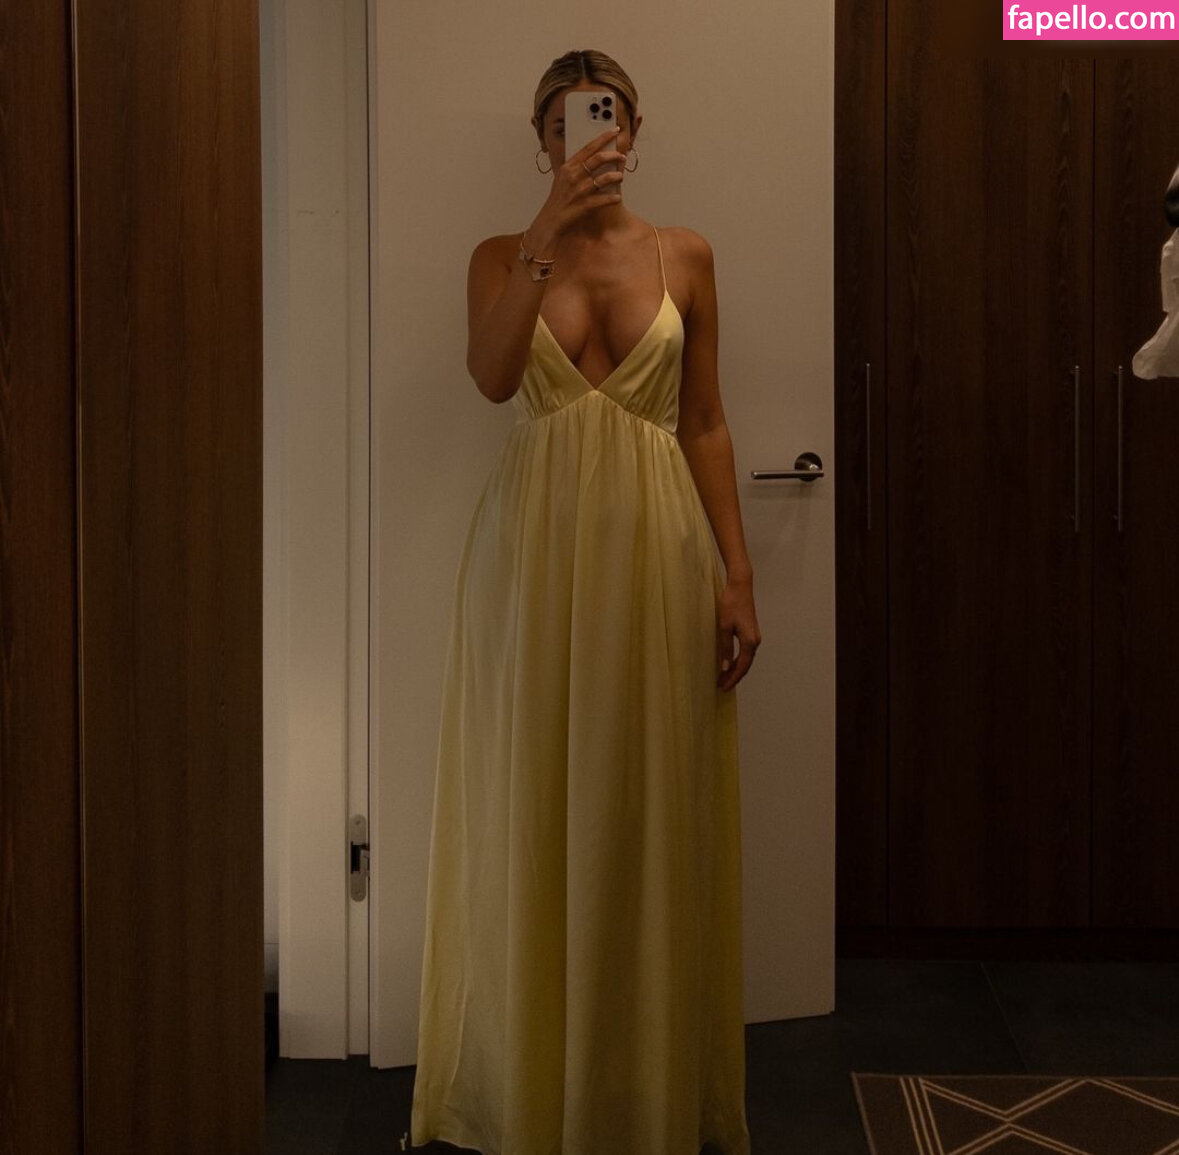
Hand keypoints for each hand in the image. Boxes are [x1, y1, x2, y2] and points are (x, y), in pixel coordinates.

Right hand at [531, 126, 625, 242]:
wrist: (551, 219)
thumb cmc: (559, 198)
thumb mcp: (563, 178)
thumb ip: (575, 167)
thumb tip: (591, 156)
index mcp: (568, 167)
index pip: (589, 147)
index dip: (604, 137)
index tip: (615, 131)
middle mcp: (574, 176)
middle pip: (598, 159)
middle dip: (614, 155)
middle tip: (622, 156)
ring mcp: (580, 191)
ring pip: (604, 178)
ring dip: (616, 176)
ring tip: (620, 176)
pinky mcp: (585, 205)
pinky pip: (604, 199)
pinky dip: (613, 198)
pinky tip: (617, 197)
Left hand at [716, 577, 760, 691]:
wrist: (740, 587)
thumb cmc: (730, 604)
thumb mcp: (724, 627)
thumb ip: (725, 648)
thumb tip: (725, 667)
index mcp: (749, 642)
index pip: (741, 667)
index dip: (732, 679)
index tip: (723, 687)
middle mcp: (755, 641)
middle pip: (745, 665)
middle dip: (734, 677)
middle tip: (721, 686)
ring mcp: (755, 637)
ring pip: (746, 659)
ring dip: (735, 669)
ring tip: (723, 678)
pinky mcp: (751, 632)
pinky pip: (746, 652)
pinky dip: (738, 660)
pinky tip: (729, 663)